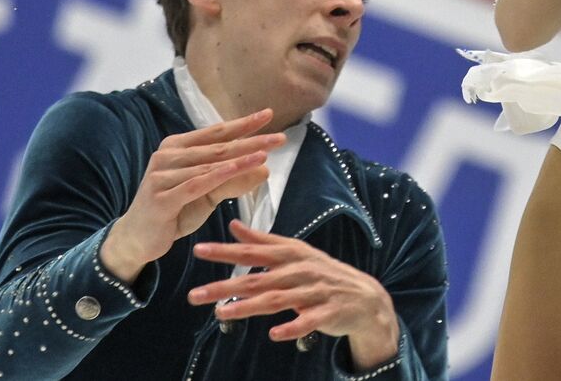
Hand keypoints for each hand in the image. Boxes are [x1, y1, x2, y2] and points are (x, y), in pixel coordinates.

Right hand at [101, 109, 282, 284]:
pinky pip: (195, 184)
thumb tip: (266, 168)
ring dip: (240, 158)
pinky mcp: (161, 197)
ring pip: (209, 165)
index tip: (269, 114)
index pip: (216, 132)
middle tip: (279, 137)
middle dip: (250, 141)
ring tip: (265, 154)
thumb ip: (233, 181)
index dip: (243, 124)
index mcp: (177, 146)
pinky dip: (218, 176)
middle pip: (217, 146)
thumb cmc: (174, 210)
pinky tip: (237, 170)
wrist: (137, 238)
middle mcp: (167, 155)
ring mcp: (162, 175)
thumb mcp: (207, 193)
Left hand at [191, 221, 399, 364]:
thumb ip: (263, 241)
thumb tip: (235, 225)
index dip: (226, 251)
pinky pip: (308, 321)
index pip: (253, 252)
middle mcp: (300, 271)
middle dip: (225, 286)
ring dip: (249, 307)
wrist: (364, 297)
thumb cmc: (322, 273)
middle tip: (196, 294)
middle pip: (258, 279)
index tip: (199, 250)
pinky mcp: (327, 312)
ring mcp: (314, 292)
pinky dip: (292, 327)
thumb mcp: (295, 252)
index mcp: (290, 255)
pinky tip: (274, 334)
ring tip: (221, 313)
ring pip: (277, 300)